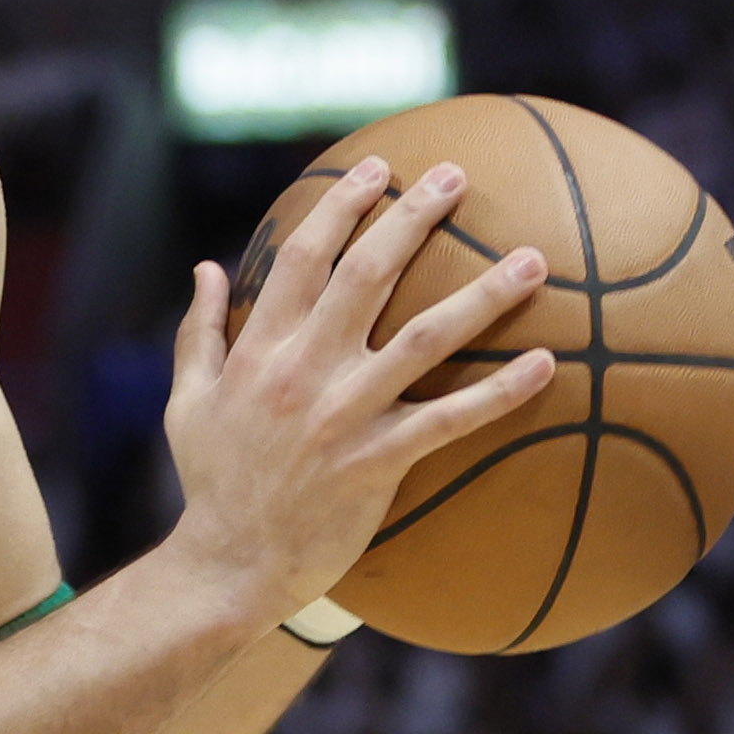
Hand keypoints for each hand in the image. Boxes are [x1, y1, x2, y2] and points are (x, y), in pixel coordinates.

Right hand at [159, 153, 556, 623]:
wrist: (228, 565)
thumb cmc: (211, 483)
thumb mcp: (185, 402)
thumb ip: (198, 332)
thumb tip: (205, 267)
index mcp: (258, 350)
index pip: (303, 258)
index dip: (343, 206)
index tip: (379, 169)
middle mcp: (302, 372)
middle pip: (367, 275)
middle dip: (413, 217)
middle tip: (458, 178)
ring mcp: (343, 416)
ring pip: (426, 338)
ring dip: (484, 295)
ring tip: (533, 259)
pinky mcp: (377, 462)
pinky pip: (451, 419)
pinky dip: (502, 392)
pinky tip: (548, 364)